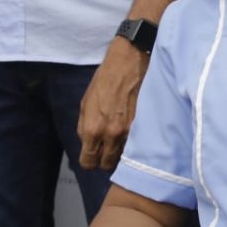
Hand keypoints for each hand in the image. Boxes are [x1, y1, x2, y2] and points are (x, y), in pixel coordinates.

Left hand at [78, 37, 147, 170]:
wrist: (128, 62)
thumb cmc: (104, 80)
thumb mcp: (85, 103)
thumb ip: (84, 127)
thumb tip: (87, 143)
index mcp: (92, 129)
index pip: (88, 162)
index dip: (89, 161)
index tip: (92, 156)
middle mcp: (111, 134)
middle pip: (107, 164)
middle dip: (104, 159)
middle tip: (106, 149)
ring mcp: (129, 130)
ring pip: (123, 155)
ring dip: (119, 150)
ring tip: (119, 138)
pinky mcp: (143, 124)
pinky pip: (135, 143)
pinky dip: (132, 141)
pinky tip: (130, 131)